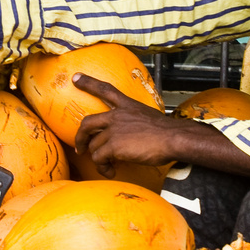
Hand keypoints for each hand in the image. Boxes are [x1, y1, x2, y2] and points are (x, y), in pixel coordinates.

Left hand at [73, 75, 189, 173]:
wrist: (173, 138)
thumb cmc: (167, 132)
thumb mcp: (149, 117)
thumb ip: (135, 123)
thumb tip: (131, 138)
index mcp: (127, 105)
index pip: (104, 90)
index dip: (88, 83)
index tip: (76, 78)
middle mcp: (116, 116)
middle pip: (88, 123)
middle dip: (80, 137)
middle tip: (80, 148)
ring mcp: (113, 130)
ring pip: (94, 146)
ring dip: (99, 159)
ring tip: (108, 166)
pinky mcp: (113, 145)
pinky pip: (98, 159)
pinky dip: (103, 168)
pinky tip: (111, 172)